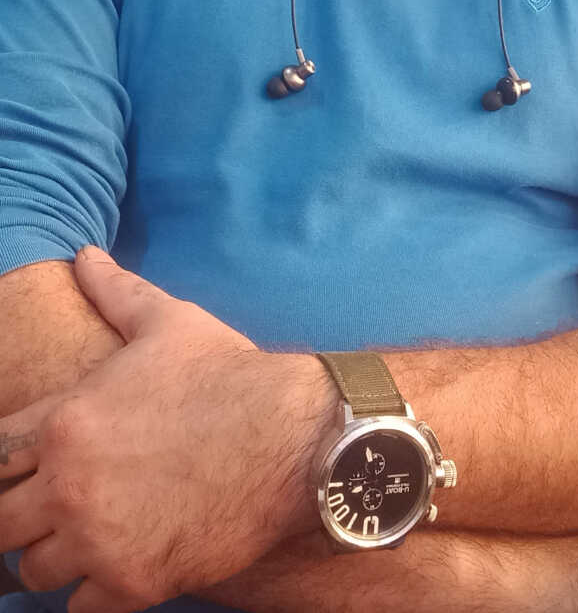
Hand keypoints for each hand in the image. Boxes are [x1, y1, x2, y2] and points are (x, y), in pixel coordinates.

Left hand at [0, 249, 333, 612]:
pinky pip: (78, 609)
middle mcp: (69, 484)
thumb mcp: (167, 322)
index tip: (26, 470)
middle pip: (0, 524)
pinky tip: (117, 564)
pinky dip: (89, 594)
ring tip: (85, 536)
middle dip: (19, 514)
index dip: (3, 467)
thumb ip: (115, 292)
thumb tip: (86, 256)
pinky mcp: (134, 585)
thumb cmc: (228, 375)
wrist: (292, 438)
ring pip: (32, 571)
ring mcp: (99, 540)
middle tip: (53, 507)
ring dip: (51, 555)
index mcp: (66, 420)